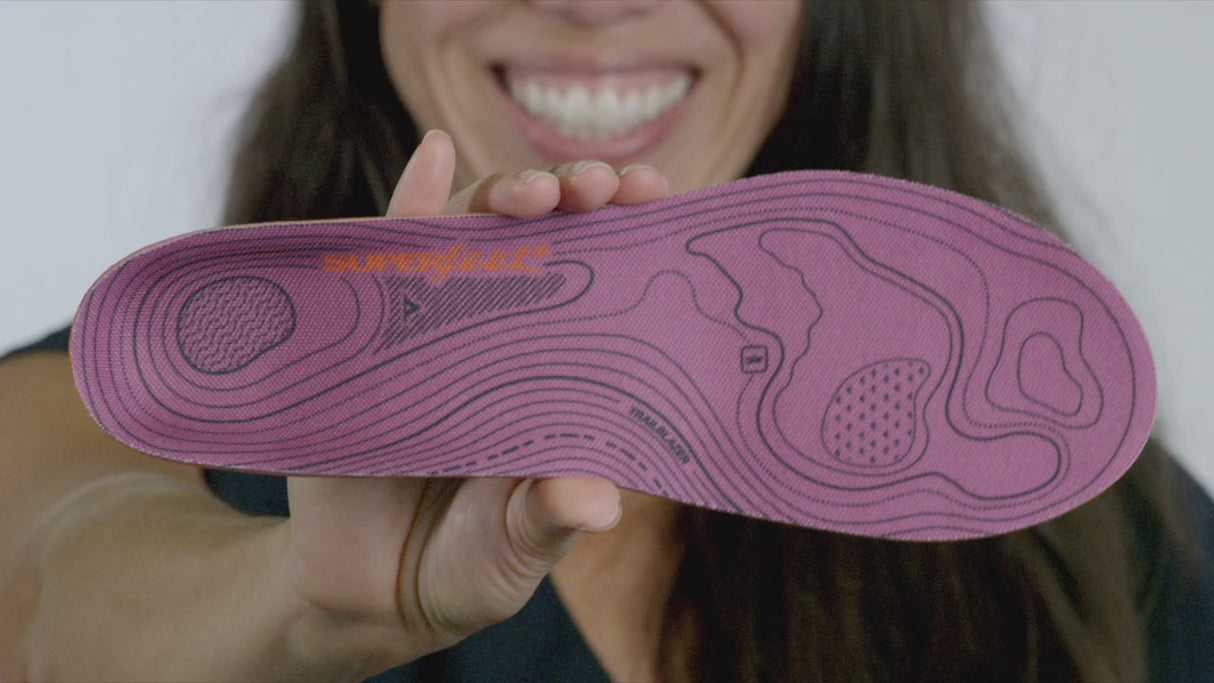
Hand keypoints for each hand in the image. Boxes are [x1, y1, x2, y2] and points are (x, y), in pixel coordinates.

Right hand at [281, 131, 668, 675]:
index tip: (663, 204)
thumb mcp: (517, 550)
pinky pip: (384, 258)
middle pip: (546, 244)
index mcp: (560, 375)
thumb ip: (548, 520)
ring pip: (473, 238)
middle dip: (578, 201)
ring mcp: (437, 326)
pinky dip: (408, 204)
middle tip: (604, 188)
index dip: (635, 237)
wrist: (371, 592)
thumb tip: (593, 501)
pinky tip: (432, 156)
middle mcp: (505, 336)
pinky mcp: (371, 332)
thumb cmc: (469, 564)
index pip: (606, 285)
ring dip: (502, 197)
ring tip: (536, 192)